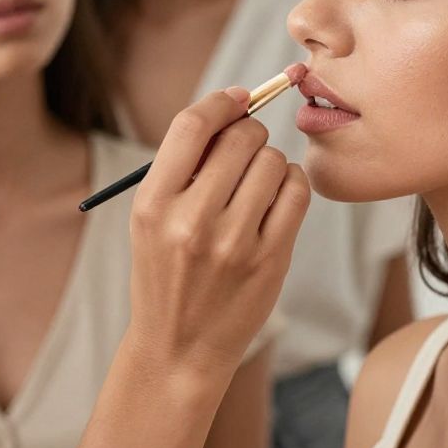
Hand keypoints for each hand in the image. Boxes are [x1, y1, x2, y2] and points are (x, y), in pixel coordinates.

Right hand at [126, 87, 309, 373]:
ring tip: (256, 183)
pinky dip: (292, 182)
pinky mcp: (269, 261)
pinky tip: (277, 197)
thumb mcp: (151, 221)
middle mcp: (190, 222)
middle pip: (239, 138)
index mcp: (152, 205)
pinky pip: (297, 192)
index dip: (220, 102)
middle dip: (249, 131)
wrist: (179, 348)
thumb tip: (231, 110)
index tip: (237, 98)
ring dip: (270, 160)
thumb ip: (182, 168)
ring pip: (272, 161)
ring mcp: (233, 244)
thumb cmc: (165, 274)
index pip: (191, 127)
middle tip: (246, 146)